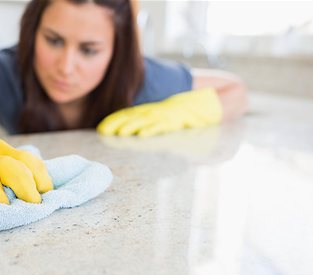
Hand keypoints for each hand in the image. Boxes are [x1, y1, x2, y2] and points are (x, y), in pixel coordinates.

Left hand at [97, 88, 221, 136]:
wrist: (210, 100)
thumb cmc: (189, 109)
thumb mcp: (168, 114)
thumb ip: (154, 121)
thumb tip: (139, 131)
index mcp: (153, 110)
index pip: (130, 114)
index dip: (115, 120)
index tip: (102, 128)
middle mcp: (157, 111)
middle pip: (133, 117)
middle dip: (117, 124)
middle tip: (103, 131)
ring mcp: (167, 115)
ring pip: (145, 121)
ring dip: (131, 127)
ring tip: (118, 134)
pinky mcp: (178, 120)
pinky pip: (163, 126)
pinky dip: (152, 130)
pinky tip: (141, 135)